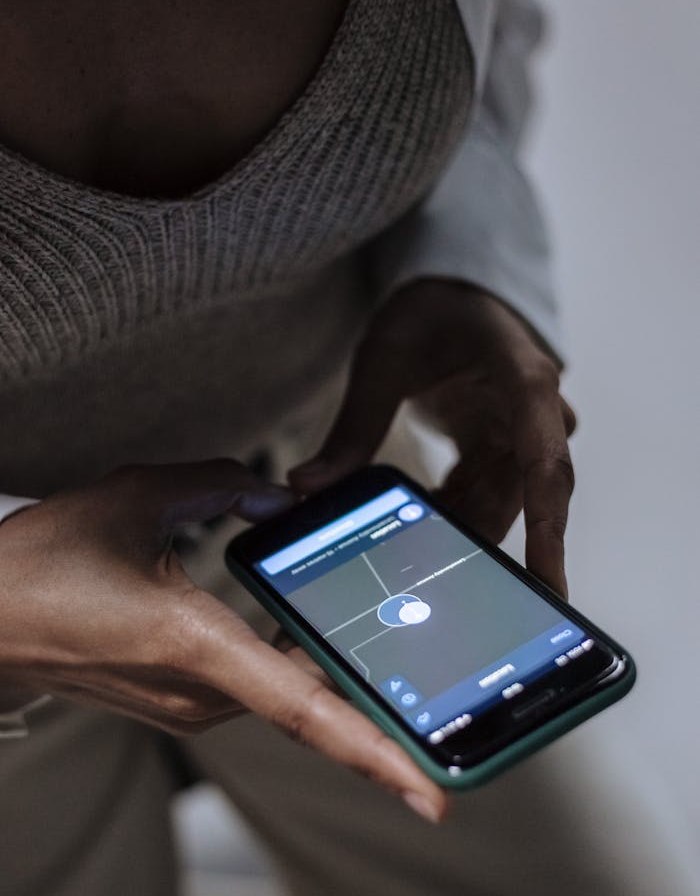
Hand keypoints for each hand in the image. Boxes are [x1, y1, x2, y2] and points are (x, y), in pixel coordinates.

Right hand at [0, 461, 445, 821]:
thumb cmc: (42, 565)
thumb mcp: (135, 497)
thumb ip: (219, 485)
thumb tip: (276, 495)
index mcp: (197, 646)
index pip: (305, 709)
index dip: (375, 753)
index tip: (432, 795)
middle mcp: (200, 692)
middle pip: (312, 702)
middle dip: (380, 710)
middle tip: (451, 713)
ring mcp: (188, 705)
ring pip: (285, 692)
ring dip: (336, 679)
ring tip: (399, 660)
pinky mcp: (178, 700)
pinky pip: (255, 686)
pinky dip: (294, 669)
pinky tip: (318, 638)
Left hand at [290, 280, 575, 595]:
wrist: (452, 299)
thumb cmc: (429, 315)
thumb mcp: (382, 362)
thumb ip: (351, 428)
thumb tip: (305, 487)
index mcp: (524, 384)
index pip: (546, 464)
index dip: (549, 529)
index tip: (546, 584)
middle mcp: (539, 419)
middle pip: (522, 503)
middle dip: (476, 548)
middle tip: (428, 595)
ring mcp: (525, 441)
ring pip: (496, 510)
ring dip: (452, 535)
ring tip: (400, 563)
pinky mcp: (504, 457)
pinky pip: (480, 503)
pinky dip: (446, 519)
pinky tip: (410, 532)